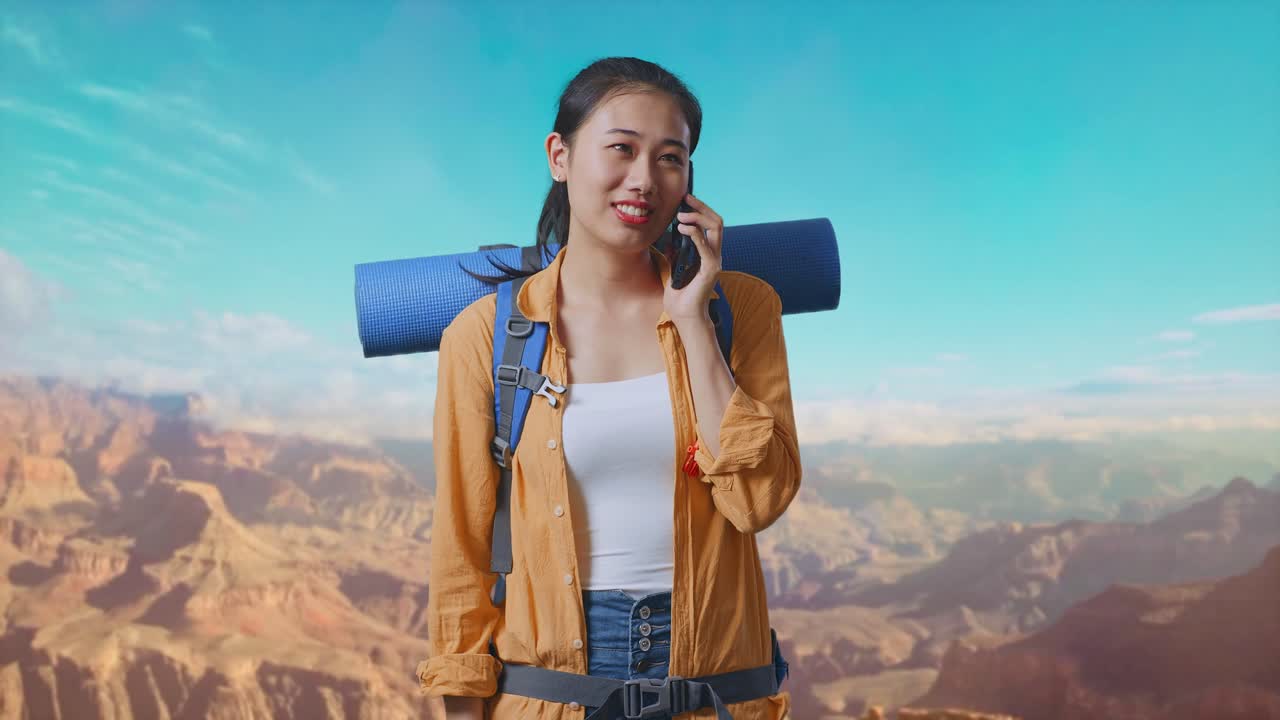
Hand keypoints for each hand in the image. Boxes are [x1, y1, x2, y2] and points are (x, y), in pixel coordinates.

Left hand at [663, 192, 723, 322]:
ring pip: (715, 228)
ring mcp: (714, 261)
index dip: (699, 210)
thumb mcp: (673, 269)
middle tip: (686, 199)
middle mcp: (714, 255)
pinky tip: (683, 228)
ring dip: (698, 217)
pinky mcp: (710, 269)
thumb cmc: (680, 297)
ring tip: (681, 215)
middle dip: (701, 207)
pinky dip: (696, 234)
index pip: (710, 224)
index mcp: (707, 253)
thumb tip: (670, 238)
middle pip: (716, 222)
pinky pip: (706, 246)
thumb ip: (675, 254)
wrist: (684, 317)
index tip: (685, 201)